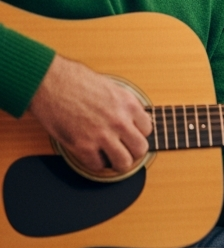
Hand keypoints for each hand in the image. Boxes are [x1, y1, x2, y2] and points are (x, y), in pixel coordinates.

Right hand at [28, 54, 152, 174]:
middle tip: (124, 149)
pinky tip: (93, 155)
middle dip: (133, 151)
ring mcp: (102, 135)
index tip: (130, 134)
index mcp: (128, 104)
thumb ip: (124, 105)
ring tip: (111, 157)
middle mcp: (119, 121)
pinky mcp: (83, 146)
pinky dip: (96, 163)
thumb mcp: (112, 87)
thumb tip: (135, 118)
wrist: (52, 83)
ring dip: (118, 162)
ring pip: (123, 162)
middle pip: (140, 148)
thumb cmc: (78, 81)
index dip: (138, 133)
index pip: (147, 129)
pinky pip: (98, 166)